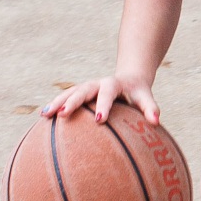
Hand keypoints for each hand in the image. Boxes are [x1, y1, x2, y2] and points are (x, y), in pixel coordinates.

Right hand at [41, 73, 160, 123]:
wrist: (128, 78)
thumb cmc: (138, 92)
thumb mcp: (145, 97)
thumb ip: (150, 108)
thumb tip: (156, 122)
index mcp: (113, 84)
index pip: (107, 93)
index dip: (103, 105)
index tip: (99, 120)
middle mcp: (96, 83)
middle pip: (82, 90)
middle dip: (72, 102)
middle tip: (62, 114)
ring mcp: (86, 87)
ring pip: (69, 92)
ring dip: (57, 102)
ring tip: (45, 114)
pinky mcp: (79, 93)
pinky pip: (65, 98)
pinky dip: (55, 105)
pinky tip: (43, 117)